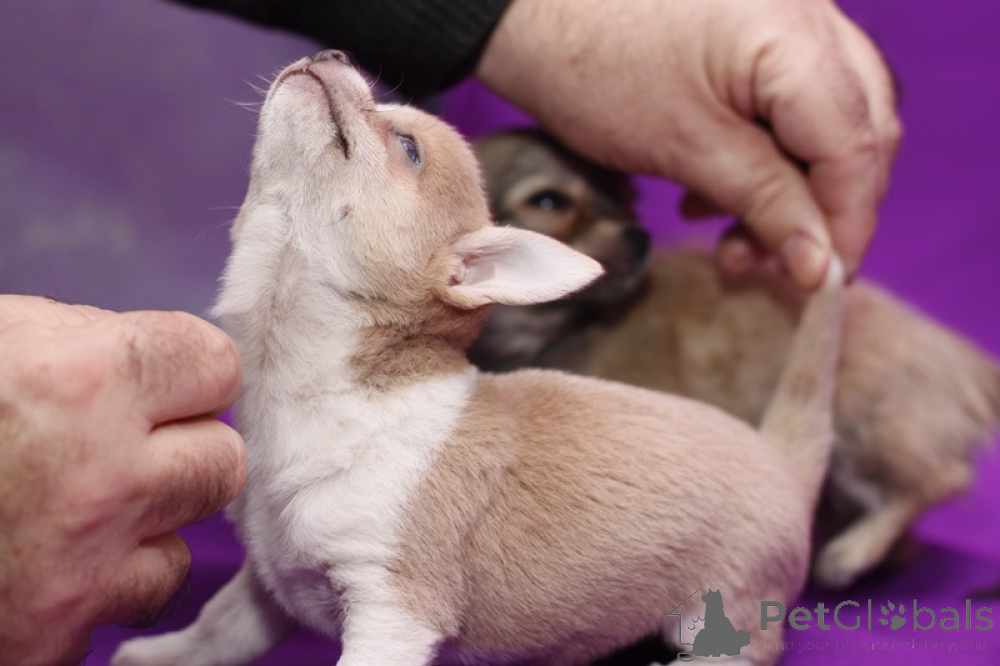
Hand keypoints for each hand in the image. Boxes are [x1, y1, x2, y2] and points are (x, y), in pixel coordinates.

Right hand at [0, 296, 245, 665]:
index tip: (165, 382)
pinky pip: (121, 607)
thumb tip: (152, 368)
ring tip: (70, 512)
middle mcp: (98, 478)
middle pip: (221, 462)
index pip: (215, 367)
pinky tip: (36, 565)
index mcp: (82, 380)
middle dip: (182, 452)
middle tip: (127, 448)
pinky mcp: (47, 640)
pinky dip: (95, 589)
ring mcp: (77, 570)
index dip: (188, 373)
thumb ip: (85, 349)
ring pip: (181, 547)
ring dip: (142, 530)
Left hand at [476, 0, 900, 287]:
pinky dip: (768, 160)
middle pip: (858, 132)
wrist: (534, 16)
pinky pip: (792, 106)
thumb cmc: (595, 69)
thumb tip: (820, 266)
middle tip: (773, 264)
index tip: (824, 281)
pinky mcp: (761, 36)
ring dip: (791, 192)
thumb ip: (765, 203)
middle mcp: (811, 18)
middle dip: (821, 210)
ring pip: (828, 124)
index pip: (856, 145)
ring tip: (732, 240)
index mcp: (795, 37)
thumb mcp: (687, 148)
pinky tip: (715, 197)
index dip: (848, 222)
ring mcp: (789, 22)